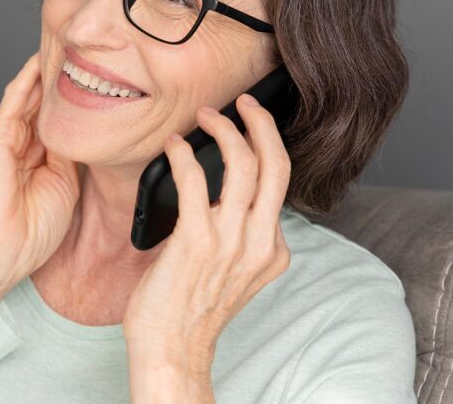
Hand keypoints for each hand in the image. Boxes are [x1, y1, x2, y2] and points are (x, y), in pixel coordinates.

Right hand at [0, 51, 80, 304]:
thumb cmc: (32, 230)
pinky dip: (26, 81)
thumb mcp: (64, 183)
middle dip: (56, 75)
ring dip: (42, 70)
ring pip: (25, 94)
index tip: (89, 72)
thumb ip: (69, 154)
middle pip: (37, 98)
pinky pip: (13, 103)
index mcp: (31, 154)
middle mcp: (15, 141)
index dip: (67, 93)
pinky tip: (41, 63)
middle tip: (77, 47)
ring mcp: (3, 138)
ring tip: (62, 43)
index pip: (49, 114)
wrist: (5, 253)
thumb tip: (86, 130)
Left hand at [123, 93, 291, 373]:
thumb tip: (217, 190)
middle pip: (274, 163)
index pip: (281, 182)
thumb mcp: (231, 271)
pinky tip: (173, 146)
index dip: (267, 143)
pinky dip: (183, 154)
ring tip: (205, 116)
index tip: (252, 122)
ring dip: (223, 129)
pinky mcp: (196, 241)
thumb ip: (237, 235)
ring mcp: (230, 242)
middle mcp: (259, 243)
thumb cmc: (190, 309)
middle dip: (260, 122)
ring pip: (241, 164)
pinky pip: (194, 180)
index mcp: (272, 250)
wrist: (172, 348)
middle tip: (241, 103)